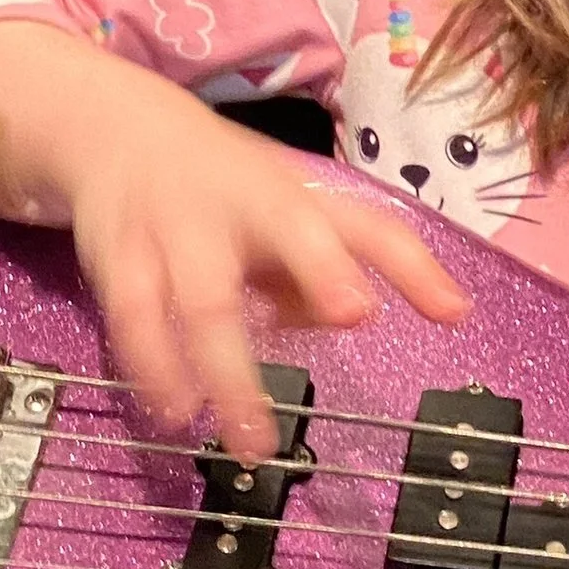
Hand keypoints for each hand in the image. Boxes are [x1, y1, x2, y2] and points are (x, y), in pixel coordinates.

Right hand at [0, 25, 466, 459]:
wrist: (114, 131)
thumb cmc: (224, 189)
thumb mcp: (283, 213)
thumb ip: (317, 270)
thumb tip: (341, 320)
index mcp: (300, 197)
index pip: (372, 226)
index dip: (412, 266)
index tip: (453, 312)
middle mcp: (247, 204)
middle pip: (290, 231)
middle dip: (320, 268)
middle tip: (352, 313)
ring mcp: (180, 228)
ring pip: (205, 299)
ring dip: (227, 370)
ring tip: (251, 438)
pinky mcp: (121, 257)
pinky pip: (135, 317)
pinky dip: (154, 366)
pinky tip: (174, 410)